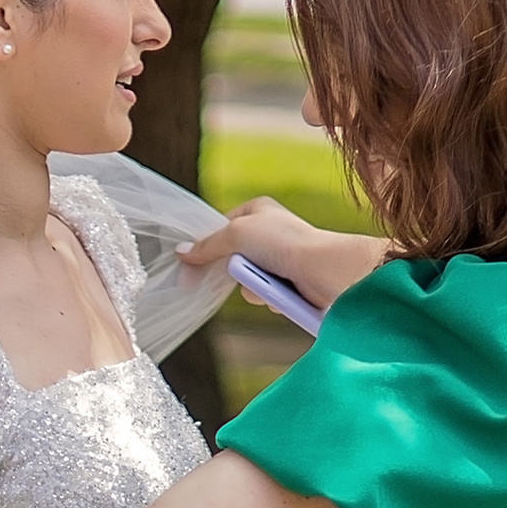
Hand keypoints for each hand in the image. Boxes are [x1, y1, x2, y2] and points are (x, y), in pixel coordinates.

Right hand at [177, 197, 387, 311]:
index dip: (203, 248)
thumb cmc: (285, 242)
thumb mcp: (236, 233)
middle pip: (231, 258)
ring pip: (247, 281)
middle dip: (232, 271)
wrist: (324, 270)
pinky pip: (264, 295)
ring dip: (252, 286)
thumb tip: (182, 253)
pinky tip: (279, 291)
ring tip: (267, 280)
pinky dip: (267, 296)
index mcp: (257, 211)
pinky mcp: (289, 283)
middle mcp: (270, 233)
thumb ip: (207, 245)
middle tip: (233, 273)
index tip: (188, 267)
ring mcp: (279, 260)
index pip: (220, 229)